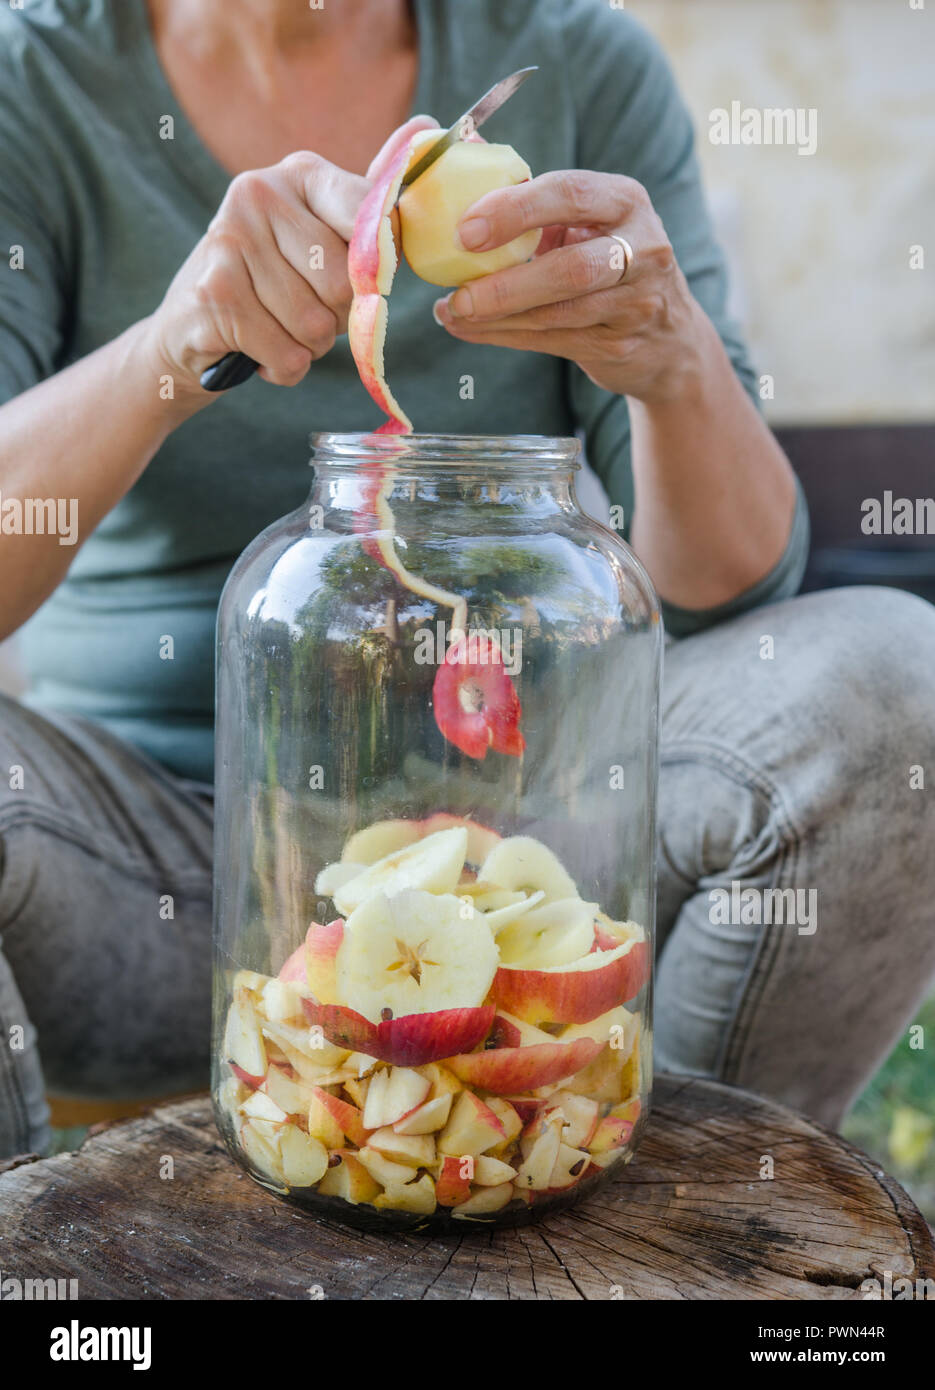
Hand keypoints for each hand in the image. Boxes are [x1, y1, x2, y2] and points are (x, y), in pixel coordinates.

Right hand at [145, 117, 436, 397]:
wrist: (189, 330)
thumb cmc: (273, 286)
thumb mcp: (321, 239)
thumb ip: (369, 203)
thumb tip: (427, 127)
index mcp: (299, 174)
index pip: (369, 216)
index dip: (375, 267)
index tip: (360, 281)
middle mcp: (259, 193)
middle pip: (345, 282)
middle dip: (337, 319)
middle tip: (303, 312)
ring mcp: (230, 241)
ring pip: (316, 326)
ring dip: (308, 348)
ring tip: (277, 329)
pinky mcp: (214, 295)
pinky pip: (287, 354)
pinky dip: (283, 368)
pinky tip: (259, 350)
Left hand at [433, 170, 704, 405]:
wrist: (668, 337)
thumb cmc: (607, 260)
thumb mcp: (587, 220)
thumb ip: (534, 195)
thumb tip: (465, 147)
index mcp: (625, 200)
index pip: (570, 194)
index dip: (515, 209)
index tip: (465, 230)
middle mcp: (641, 248)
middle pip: (572, 269)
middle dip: (508, 284)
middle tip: (457, 293)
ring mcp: (636, 303)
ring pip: (559, 313)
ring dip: (497, 317)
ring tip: (451, 313)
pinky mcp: (621, 345)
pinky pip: (554, 342)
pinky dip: (505, 337)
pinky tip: (470, 330)